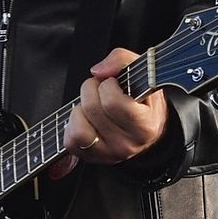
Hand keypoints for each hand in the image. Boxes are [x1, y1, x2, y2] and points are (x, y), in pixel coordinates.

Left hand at [59, 47, 167, 168]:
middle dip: (91, 89)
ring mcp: (109, 155)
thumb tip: (98, 71)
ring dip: (79, 110)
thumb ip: (121, 60)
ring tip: (91, 105)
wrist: (147, 127)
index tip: (113, 83)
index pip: (112, 103)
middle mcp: (127, 145)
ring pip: (78, 129)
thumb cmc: (143, 98)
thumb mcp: (141, 72)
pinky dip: (72, 125)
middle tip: (100, 89)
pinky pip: (70, 141)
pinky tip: (85, 119)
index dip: (107, 85)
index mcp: (145, 126)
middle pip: (91, 109)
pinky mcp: (92, 158)